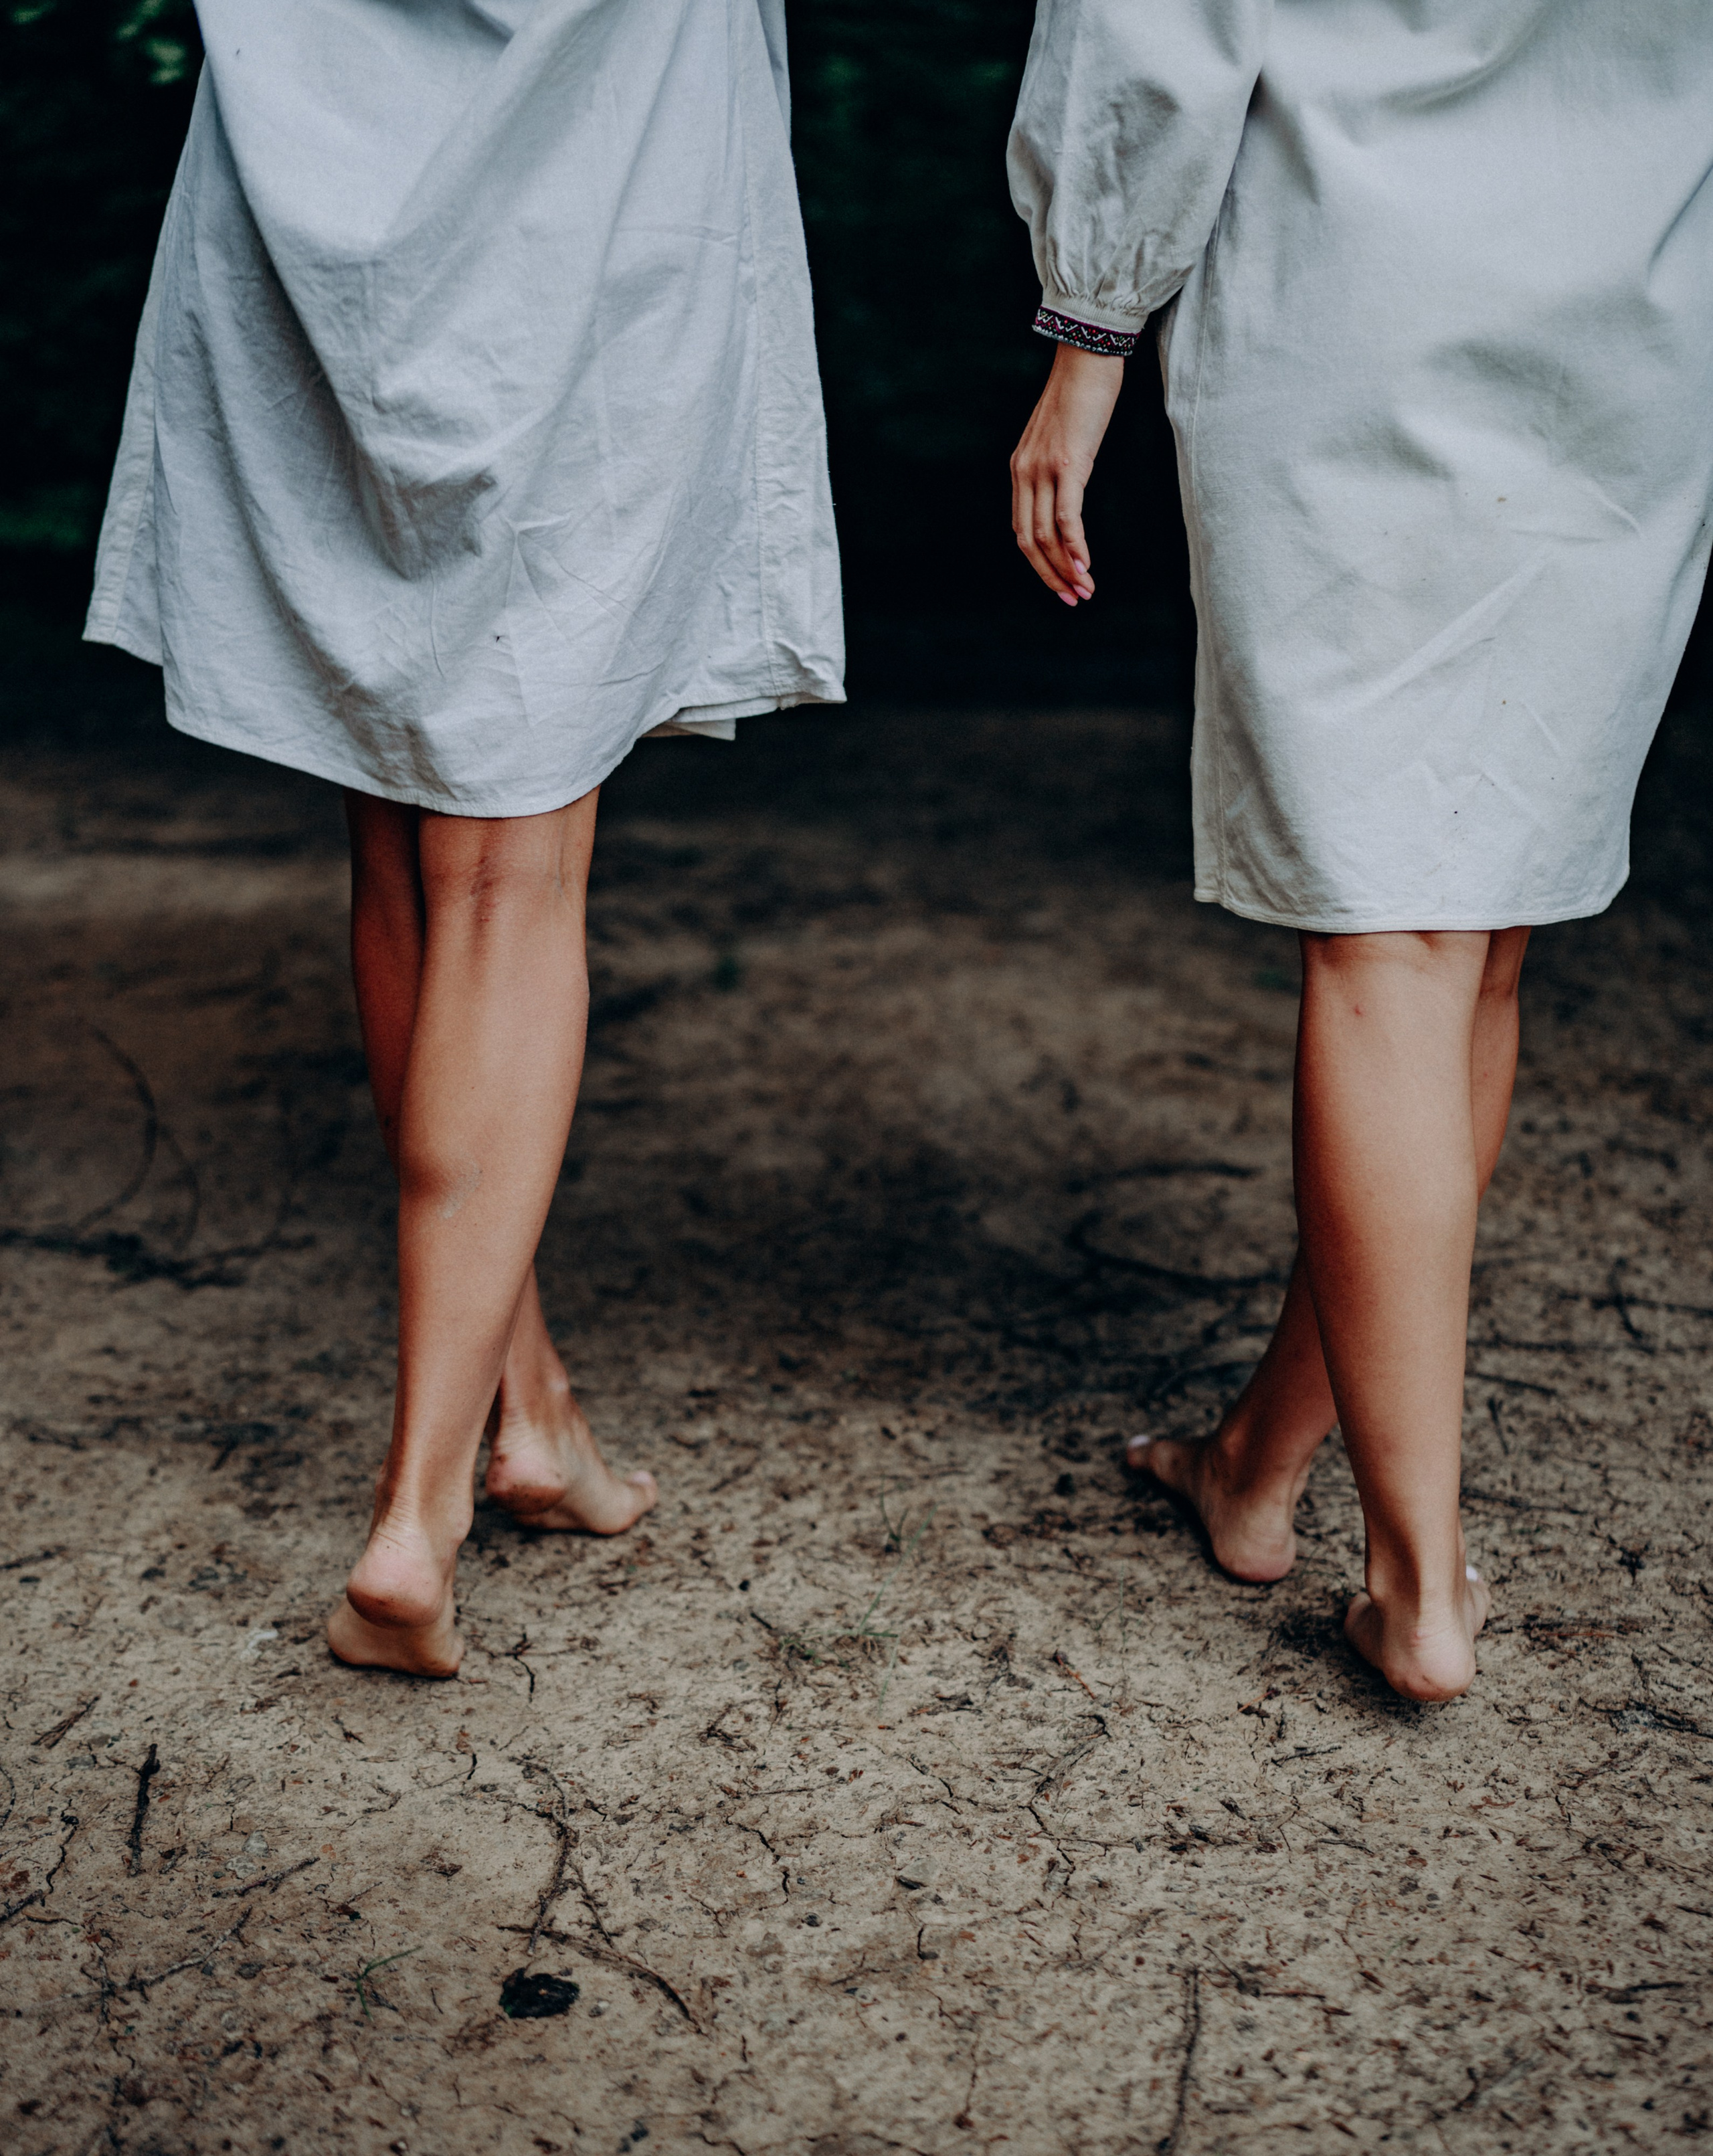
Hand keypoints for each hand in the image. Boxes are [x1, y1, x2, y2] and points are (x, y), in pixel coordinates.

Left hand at [1009, 342, 1123, 604]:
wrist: (1087, 357)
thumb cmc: (1081, 396)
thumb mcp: (1061, 439)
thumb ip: (1058, 469)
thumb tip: (1069, 494)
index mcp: (1020, 470)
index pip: (1023, 530)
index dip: (1039, 564)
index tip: (1061, 584)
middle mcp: (1025, 473)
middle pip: (1030, 540)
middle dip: (1051, 575)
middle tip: (1073, 599)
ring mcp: (1044, 469)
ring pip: (1047, 534)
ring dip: (1066, 568)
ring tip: (1085, 590)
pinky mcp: (1068, 463)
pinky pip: (1067, 516)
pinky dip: (1075, 546)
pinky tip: (1086, 565)